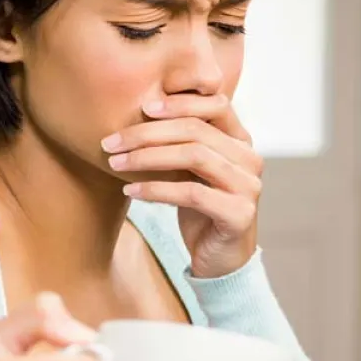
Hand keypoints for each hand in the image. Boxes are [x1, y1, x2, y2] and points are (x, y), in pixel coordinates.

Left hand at [103, 93, 261, 277]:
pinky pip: (192, 193)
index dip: (180, 102)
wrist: (219, 258)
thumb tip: (139, 111)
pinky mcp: (239, 214)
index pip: (216, 105)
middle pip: (196, 130)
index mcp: (240, 141)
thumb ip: (180, 142)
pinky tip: (131, 189)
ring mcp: (248, 186)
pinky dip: (156, 189)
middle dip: (147, 133)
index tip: (143, 107)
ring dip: (147, 158)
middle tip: (110, 142)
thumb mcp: (190, 170)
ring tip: (115, 163)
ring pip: (194, 156)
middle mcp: (249, 159)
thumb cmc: (200, 208)